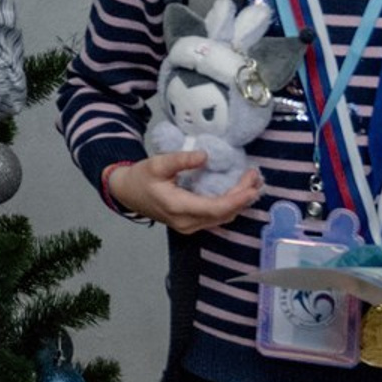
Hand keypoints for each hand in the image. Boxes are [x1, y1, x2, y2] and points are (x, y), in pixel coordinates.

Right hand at [105, 150, 262, 235]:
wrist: (127, 193)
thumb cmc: (141, 178)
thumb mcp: (157, 164)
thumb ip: (181, 160)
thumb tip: (205, 156)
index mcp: (178, 207)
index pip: (215, 207)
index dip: (236, 198)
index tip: (251, 185)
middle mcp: (187, 222)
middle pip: (223, 213)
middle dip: (243, 197)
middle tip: (255, 177)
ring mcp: (190, 226)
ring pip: (223, 218)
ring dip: (239, 202)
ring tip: (252, 183)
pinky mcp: (192, 224)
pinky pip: (217, 218)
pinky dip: (230, 206)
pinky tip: (238, 194)